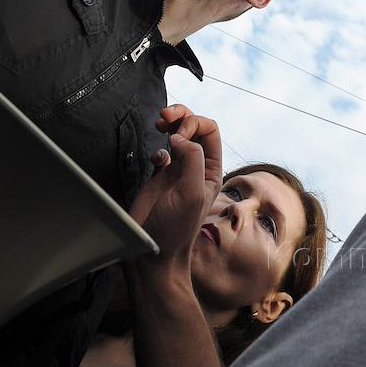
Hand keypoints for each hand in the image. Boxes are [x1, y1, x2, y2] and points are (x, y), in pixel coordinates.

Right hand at [129, 108, 221, 263]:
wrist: (154, 251)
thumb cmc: (176, 228)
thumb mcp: (191, 192)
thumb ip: (191, 159)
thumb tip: (179, 136)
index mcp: (211, 169)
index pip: (209, 130)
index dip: (194, 123)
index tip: (179, 134)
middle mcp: (196, 167)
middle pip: (194, 126)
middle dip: (181, 115)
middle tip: (165, 116)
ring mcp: (178, 171)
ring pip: (178, 134)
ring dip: (170, 123)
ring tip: (160, 122)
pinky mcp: (160, 177)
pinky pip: (162, 151)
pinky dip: (158, 147)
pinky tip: (156, 159)